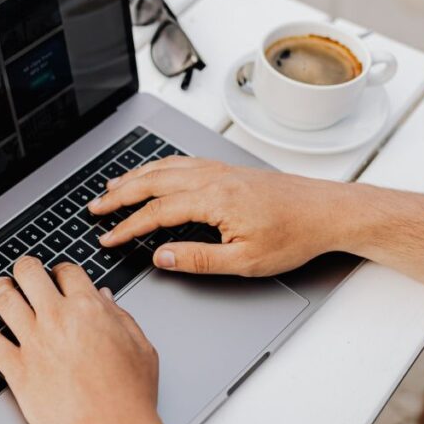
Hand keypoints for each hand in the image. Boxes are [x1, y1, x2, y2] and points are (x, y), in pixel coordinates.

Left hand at [0, 257, 178, 423]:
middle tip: (24, 271)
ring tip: (1, 287)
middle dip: (26, 268)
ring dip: (1, 288)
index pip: (67, 272)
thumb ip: (119, 318)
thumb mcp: (140, 348)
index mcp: (89, 310)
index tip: (59, 276)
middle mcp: (57, 320)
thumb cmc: (129, 399)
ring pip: (5, 300)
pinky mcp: (17, 370)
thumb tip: (104, 300)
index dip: (62, 271)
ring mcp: (33, 344)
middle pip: (29, 275)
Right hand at [90, 156, 351, 276]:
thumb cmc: (294, 235)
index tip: (107, 238)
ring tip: (112, 187)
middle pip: (152, 181)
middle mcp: (213, 178)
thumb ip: (199, 260)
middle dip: (119, 195)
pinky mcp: (228, 170)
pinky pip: (182, 162)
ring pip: (165, 167)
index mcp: (213, 199)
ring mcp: (220, 170)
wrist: (328, 212)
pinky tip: (152, 172)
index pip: (157, 212)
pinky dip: (158, 167)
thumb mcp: (245, 261)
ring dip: (134, 177)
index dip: (127, 226)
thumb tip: (162, 257)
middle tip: (95, 207)